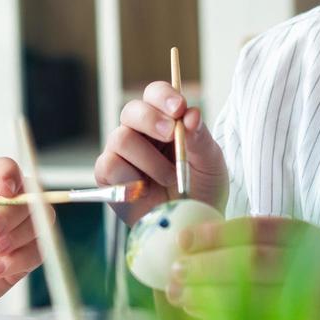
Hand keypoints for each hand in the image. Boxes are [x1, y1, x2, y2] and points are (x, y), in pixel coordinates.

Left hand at [0, 158, 46, 310]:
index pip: (4, 169)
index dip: (10, 175)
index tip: (6, 190)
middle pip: (28, 196)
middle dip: (11, 215)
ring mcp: (12, 234)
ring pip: (40, 222)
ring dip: (19, 237)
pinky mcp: (19, 260)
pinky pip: (38, 252)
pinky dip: (19, 261)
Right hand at [94, 81, 227, 223]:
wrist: (192, 225)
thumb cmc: (202, 190)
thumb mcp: (211, 163)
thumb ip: (200, 138)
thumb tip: (191, 114)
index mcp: (164, 121)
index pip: (155, 94)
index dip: (164, 96)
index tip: (179, 108)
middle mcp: (139, 133)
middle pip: (132, 110)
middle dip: (151, 119)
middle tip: (170, 135)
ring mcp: (121, 154)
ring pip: (121, 137)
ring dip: (149, 159)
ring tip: (169, 178)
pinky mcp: (108, 177)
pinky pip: (109, 164)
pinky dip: (130, 177)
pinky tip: (145, 190)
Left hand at [166, 216, 319, 319]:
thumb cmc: (315, 288)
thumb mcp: (293, 255)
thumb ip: (254, 247)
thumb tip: (189, 246)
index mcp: (308, 236)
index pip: (256, 228)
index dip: (216, 233)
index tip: (183, 240)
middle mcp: (316, 263)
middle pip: (251, 260)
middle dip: (206, 265)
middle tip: (174, 270)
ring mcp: (316, 299)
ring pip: (252, 293)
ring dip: (208, 292)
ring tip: (178, 293)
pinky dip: (221, 318)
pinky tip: (198, 315)